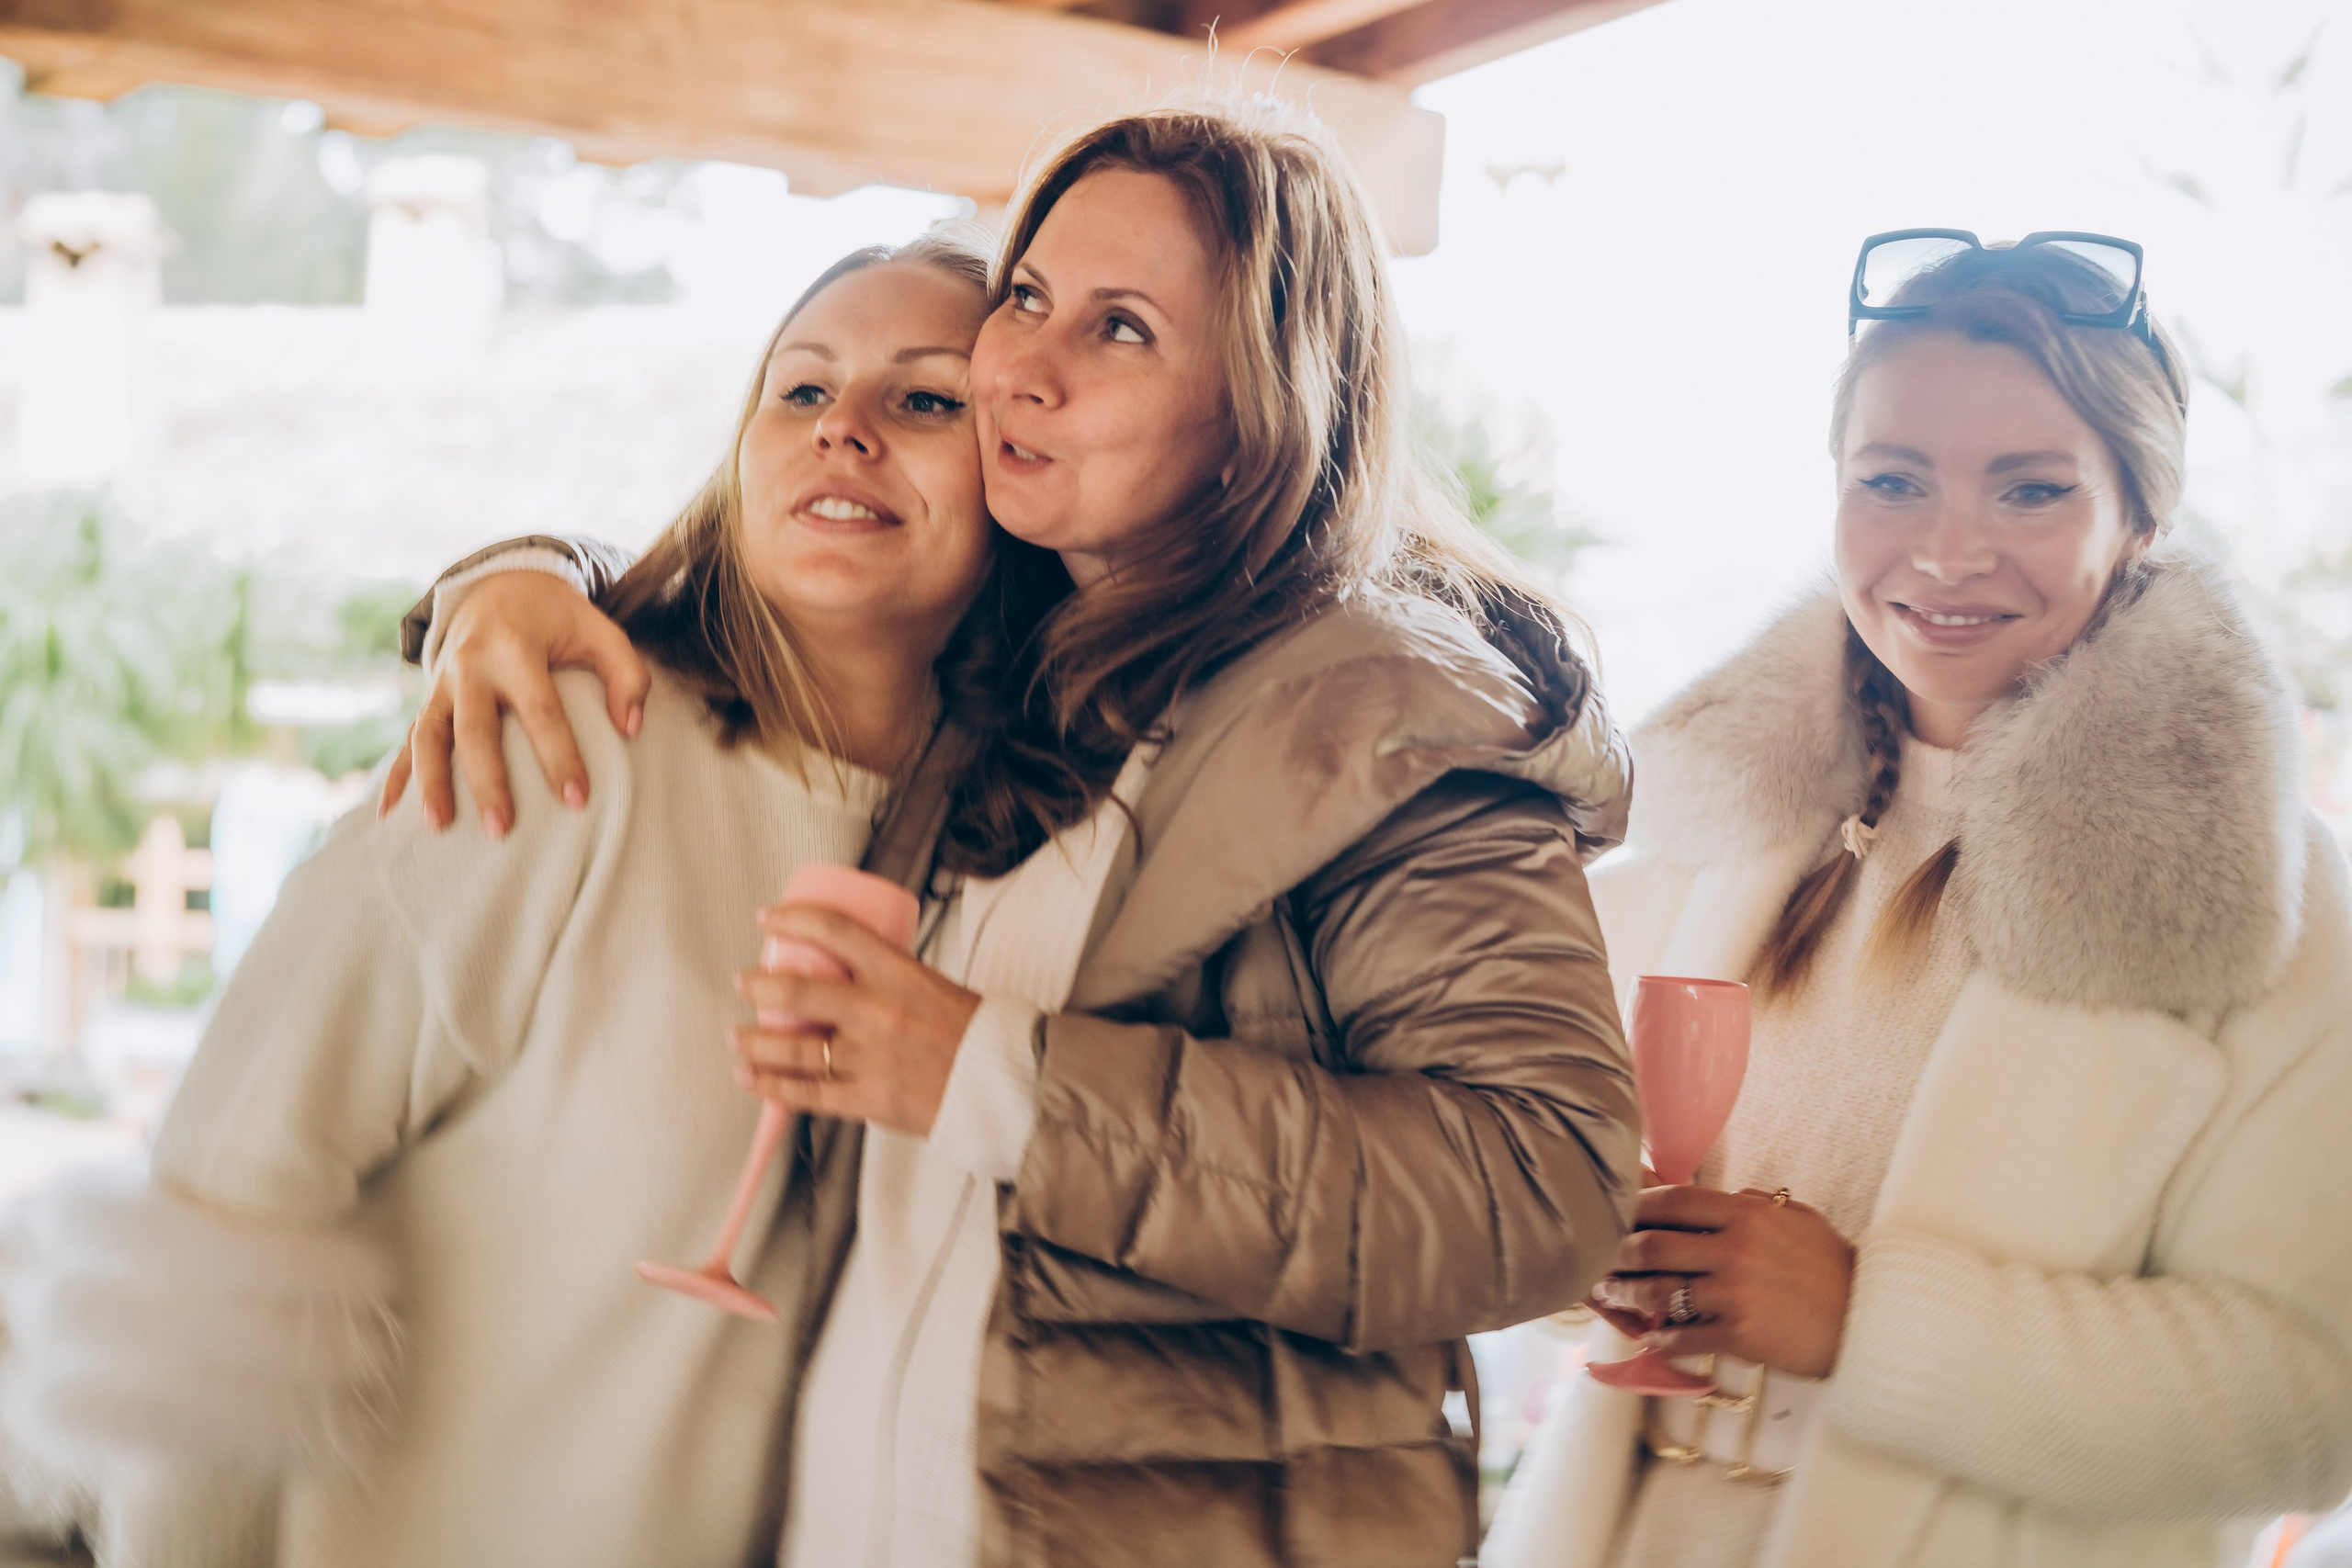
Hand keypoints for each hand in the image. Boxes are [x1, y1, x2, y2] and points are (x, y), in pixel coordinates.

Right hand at [378, 571, 649, 834]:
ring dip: (430, 783)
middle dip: (487, 781)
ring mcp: (441, 684)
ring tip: (439, 828)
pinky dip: (395, 777)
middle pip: (474, 729)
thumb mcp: (600, 630)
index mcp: (515, 648)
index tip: (577, 798)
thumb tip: (632, 728)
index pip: (539, 710)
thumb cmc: (559, 619)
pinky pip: (406, 741)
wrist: (499, 586)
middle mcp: (470, 666)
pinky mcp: (428, 699)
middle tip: (503, 829)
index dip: (558, 755)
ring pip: (427, 736)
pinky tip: (391, 816)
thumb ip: (627, 674)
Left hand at [729, 903, 981, 1137]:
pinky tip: (750, 1078)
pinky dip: (771, 1086)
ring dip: (754, 1042)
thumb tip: (840, 973)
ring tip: (737, 1038)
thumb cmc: (972, 1033)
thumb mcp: (931, 984)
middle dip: (757, 986)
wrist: (1007, 1084)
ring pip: (793, 1047)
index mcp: (899, 972)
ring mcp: (871, 1058)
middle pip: (797, 992)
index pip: (834, 931)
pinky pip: (807, 1093)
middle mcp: (879, 1011)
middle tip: (743, 982)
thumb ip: (886, 980)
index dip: (793, 919)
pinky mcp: (869, 1100)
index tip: (768, 918)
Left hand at [1585, 1185, 1855, 1378]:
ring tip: (1610, 1297)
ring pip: (1658, 1292)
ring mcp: (1735, 1293)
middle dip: (1616, 1253)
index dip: (1636, 1205)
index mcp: (1748, 1214)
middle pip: (1653, 1245)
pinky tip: (1649, 1338)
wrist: (1871, 1323)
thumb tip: (1718, 1195)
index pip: (1674, 1200)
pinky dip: (1660, 1339)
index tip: (1614, 1212)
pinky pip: (1683, 1336)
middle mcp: (1736, 1249)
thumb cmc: (1834, 1269)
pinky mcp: (1740, 1335)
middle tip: (1597, 1260)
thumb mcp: (1797, 1220)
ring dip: (1627, 1296)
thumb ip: (1754, 1204)